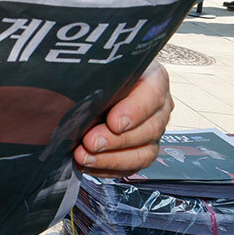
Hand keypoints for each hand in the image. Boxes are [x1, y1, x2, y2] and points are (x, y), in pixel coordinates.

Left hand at [75, 61, 171, 177]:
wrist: (98, 83)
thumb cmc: (101, 71)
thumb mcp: (101, 66)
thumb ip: (96, 75)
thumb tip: (75, 88)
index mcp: (153, 80)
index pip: (152, 97)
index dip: (134, 112)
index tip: (113, 122)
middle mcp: (158, 108)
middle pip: (150, 129)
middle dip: (117, 140)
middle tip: (90, 142)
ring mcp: (151, 131)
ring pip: (144, 153)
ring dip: (112, 159)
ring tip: (84, 157)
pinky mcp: (140, 150)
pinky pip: (132, 166)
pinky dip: (109, 169)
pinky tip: (88, 165)